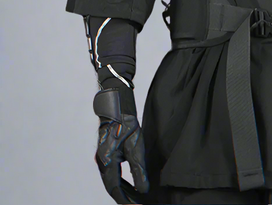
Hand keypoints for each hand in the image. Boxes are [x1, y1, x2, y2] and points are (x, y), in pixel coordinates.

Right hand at [94, 89, 149, 203]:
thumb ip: (139, 169)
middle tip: (137, 204)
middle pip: (111, 186)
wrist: (117, 103)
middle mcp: (101, 161)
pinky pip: (111, 172)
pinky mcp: (105, 153)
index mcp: (107, 160)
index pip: (114, 188)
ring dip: (122, 189)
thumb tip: (143, 189)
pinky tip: (129, 183)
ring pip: (111, 180)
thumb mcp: (136, 146)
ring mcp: (102, 157)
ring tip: (135, 198)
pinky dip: (120, 180)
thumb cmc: (126, 122)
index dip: (125, 199)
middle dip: (124, 197)